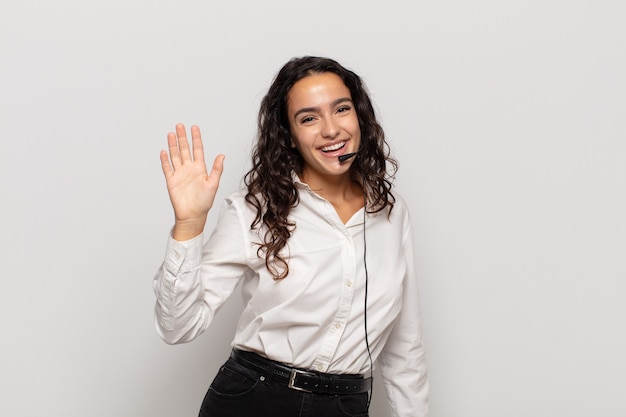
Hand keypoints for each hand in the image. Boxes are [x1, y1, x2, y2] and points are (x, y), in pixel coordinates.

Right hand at [160, 124, 224, 239]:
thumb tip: (222, 156)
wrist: (193, 215)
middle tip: (180, 125)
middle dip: (182, 137)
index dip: (196, 138)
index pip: (197, 149)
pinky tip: (164, 151)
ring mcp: (180, 174)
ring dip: (173, 145)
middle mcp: (189, 169)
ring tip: (171, 134)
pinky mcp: (171, 181)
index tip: (194, 128)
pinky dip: (165, 160)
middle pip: (185, 149)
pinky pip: (167, 168)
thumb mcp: (213, 184)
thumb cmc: (204, 202)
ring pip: (175, 156)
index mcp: (200, 168)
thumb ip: (217, 169)